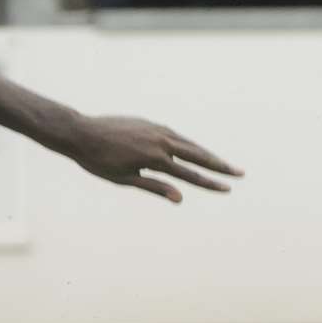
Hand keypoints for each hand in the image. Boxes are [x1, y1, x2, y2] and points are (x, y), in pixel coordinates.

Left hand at [61, 115, 241, 202]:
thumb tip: (180, 198)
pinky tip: (191, 150)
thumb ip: (154, 187)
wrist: (80, 132)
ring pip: (187, 143)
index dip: (210, 183)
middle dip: (219, 165)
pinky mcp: (149, 123)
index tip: (228, 189)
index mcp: (155, 158)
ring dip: (206, 153)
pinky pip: (174, 135)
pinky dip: (187, 144)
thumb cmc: (98, 161)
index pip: (190, 174)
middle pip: (197, 155)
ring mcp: (156, 129)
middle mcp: (160, 141)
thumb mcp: (125, 178)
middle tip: (240, 173)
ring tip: (221, 163)